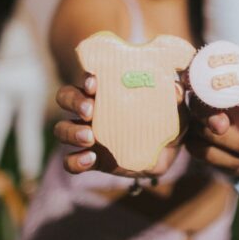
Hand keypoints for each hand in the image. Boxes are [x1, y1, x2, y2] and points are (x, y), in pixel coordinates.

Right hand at [54, 73, 185, 177]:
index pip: (89, 78)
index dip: (86, 78)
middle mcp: (93, 110)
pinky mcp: (92, 160)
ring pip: (62, 129)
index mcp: (109, 91)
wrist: (168, 155)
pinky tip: (89, 159)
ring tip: (90, 138)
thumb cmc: (168, 122)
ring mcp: (89, 135)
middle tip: (90, 110)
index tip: (95, 83)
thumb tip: (175, 88)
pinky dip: (74, 161)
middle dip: (74, 101)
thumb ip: (175, 98)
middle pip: (66, 98)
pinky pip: (70, 161)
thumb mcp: (176, 109)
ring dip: (71, 131)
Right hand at [186, 73, 238, 177]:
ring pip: (205, 133)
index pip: (197, 76)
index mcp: (218, 85)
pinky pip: (205, 153)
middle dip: (211, 118)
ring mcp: (197, 125)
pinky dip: (230, 158)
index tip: (190, 82)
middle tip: (222, 127)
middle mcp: (202, 102)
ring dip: (236, 144)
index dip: (191, 77)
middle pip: (197, 107)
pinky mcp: (196, 146)